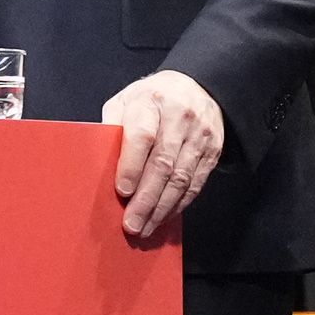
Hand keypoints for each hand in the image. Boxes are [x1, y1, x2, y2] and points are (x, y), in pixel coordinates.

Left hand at [103, 67, 224, 243]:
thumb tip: (101, 162)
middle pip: (163, 164)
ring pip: (181, 178)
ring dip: (162, 208)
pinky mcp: (213, 150)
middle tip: (131, 223)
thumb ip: (112, 126)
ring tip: (146, 227)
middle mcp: (179, 117)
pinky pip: (196, 183)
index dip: (132, 166)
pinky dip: (179, 203)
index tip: (122, 191)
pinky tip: (164, 216)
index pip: (142, 136)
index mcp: (151, 101)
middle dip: (146, 199)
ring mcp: (199, 135)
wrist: (197, 86)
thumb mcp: (126, 100)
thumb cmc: (152, 99)